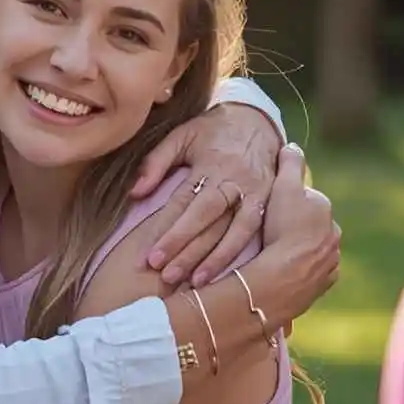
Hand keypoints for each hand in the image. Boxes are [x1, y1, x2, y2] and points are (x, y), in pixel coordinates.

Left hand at [130, 102, 282, 286]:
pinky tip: (225, 274)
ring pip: (233, 230)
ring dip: (214, 258)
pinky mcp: (269, 203)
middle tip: (165, 274)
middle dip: (186, 249)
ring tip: (194, 283)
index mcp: (210, 163)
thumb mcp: (182, 135)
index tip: (148, 257)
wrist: (258, 121)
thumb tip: (134, 192)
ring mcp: (254, 193)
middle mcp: (233, 180)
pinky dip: (238, 253)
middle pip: (208, 220)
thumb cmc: (213, 131)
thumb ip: (156, 162)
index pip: (184, 203)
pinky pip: (254, 232)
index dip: (167, 231)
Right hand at [257, 144, 341, 321]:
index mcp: (324, 207)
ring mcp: (331, 260)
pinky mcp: (324, 283)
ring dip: (301, 251)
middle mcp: (334, 233)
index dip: (286, 202)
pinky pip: (313, 273)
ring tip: (276, 256)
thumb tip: (293, 145)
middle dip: (296, 227)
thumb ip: (290, 163)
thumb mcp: (282, 187)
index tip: (270, 210)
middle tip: (271, 234)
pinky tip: (286, 272)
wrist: (283, 278)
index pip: (305, 198)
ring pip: (315, 249)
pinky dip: (303, 271)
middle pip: (312, 225)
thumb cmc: (282, 228)